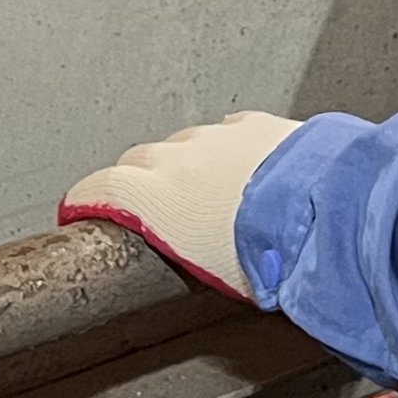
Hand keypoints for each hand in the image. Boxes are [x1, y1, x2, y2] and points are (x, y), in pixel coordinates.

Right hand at [62, 111, 300, 298]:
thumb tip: (190, 265)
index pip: (96, 189)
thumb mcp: (208, 273)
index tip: (79, 209)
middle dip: (140, 180)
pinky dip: (231, 149)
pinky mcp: (255, 124)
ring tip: (214, 195)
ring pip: (187, 144)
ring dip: (191, 164)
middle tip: (157, 209)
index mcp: (151, 195)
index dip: (84, 201)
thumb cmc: (265, 253)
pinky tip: (248, 170)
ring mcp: (216, 136)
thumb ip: (183, 255)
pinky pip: (231, 133)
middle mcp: (176, 157)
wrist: (319, 209)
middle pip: (139, 160)